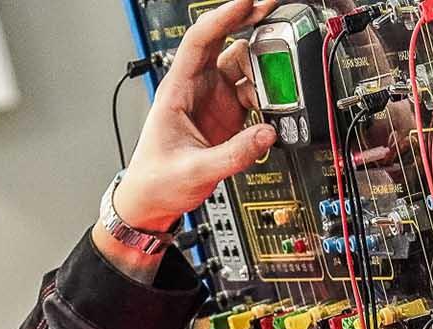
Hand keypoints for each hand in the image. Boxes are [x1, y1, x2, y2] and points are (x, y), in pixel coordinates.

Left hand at [114, 0, 280, 231]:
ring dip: (266, 69)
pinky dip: (269, 96)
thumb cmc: (155, 182)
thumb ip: (233, 155)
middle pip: (229, 43)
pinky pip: (255, 94)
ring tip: (282, 82)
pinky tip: (278, 106)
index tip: (248, 3)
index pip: (200, 39)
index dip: (224, 16)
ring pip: (246, 68)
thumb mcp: (193, 171)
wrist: (151, 203)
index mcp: (178, 91)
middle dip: (254, 27)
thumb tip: (267, 135)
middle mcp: (197, 88)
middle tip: (279, 20)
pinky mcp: (228, 116)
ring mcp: (214, 100)